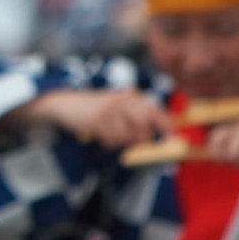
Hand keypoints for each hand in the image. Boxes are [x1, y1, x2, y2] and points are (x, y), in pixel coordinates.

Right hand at [17, 89, 170, 149]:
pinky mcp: (97, 120)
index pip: (155, 111)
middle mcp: (123, 100)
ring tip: (111, 135)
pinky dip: (109, 143)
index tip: (171, 139)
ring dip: (121, 142)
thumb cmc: (97, 109)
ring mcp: (110, 109)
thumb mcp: (119, 107)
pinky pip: (112, 140)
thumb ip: (138, 117)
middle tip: (135, 142)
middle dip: (143, 138)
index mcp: (131, 96)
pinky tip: (102, 136)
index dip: (165, 126)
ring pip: (128, 136)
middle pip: (145, 125)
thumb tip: (159, 133)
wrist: (67, 104)